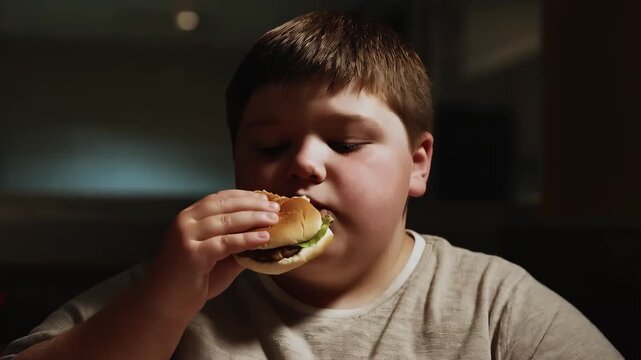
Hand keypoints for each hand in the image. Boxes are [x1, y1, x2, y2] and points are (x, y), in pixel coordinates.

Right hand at [143, 190, 279, 320]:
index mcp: (189, 217)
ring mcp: (187, 236)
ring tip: (274, 220)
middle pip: (225, 205)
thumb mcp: (217, 255)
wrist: (165, 303)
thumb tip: (265, 232)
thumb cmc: (191, 279)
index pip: (219, 197)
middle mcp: (185, 221)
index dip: (244, 196)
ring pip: (226, 221)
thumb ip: (236, 242)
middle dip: (253, 205)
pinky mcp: (193, 254)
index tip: (265, 198)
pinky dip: (247, 239)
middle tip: (275, 208)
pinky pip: (226, 242)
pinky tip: (263, 238)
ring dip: (254, 218)